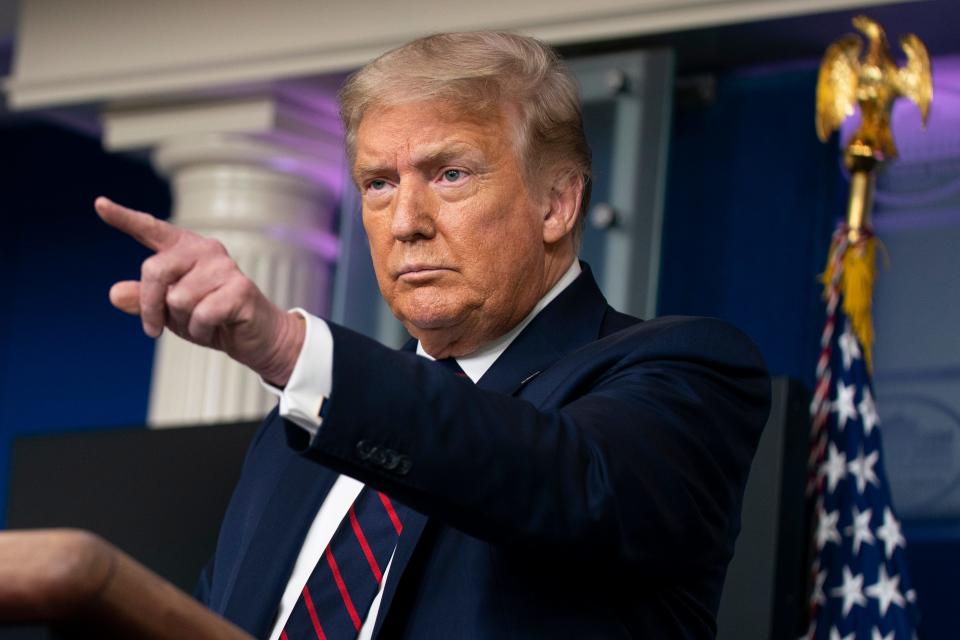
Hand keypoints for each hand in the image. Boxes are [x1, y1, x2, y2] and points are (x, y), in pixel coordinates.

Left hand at [95, 197, 303, 385]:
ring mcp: (224, 267)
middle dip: (150, 306)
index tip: (100, 204)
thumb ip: (144, 300)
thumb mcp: (170, 311)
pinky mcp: (240, 288)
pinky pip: (200, 315)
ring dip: (183, 323)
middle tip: (154, 329)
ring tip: (202, 323)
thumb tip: (115, 293)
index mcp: (185, 249)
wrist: (255, 336)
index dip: (124, 218)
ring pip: (178, 300)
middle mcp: (205, 250)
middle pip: (155, 271)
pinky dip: (201, 331)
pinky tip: (216, 328)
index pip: (151, 229)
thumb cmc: (212, 318)